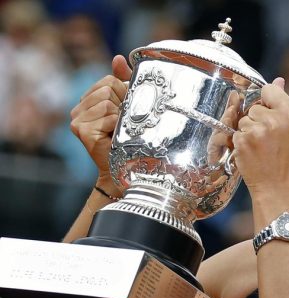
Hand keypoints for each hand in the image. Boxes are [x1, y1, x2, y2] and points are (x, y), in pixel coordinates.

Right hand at [70, 55, 130, 192]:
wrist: (124, 168)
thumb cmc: (129, 138)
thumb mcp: (128, 106)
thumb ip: (124, 82)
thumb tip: (118, 58)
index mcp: (88, 100)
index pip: (109, 80)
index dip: (124, 93)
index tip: (127, 111)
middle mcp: (78, 108)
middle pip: (107, 88)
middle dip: (123, 104)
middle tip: (124, 123)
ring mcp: (77, 120)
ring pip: (107, 101)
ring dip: (121, 116)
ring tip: (119, 131)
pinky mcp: (81, 131)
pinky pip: (108, 116)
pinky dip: (118, 126)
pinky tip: (115, 137)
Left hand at [232, 78, 288, 196]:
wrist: (277, 186)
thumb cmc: (283, 159)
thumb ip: (281, 103)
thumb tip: (278, 80)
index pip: (269, 89)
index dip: (266, 102)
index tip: (270, 115)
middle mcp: (275, 119)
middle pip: (254, 106)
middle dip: (256, 120)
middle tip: (266, 139)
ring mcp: (258, 130)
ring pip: (243, 120)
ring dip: (246, 132)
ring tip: (259, 148)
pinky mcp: (243, 140)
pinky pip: (235, 132)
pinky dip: (240, 143)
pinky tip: (251, 153)